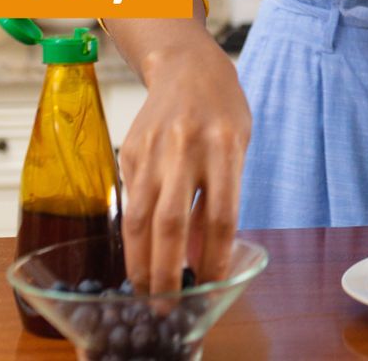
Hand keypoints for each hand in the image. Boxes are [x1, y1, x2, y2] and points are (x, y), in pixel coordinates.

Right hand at [118, 45, 250, 293]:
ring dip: (140, 261)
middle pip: (173, 221)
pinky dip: (133, 232)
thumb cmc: (222, 108)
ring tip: (145, 289)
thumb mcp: (238, 144)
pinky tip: (138, 252)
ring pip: (141, 217)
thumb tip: (200, 252)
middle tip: (166, 304)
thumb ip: (222, 193)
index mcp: (226, 144)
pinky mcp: (130, 149)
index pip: (221, 214)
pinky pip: (130, 200)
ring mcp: (154, 148)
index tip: (209, 283)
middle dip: (168, 271)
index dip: (213, 256)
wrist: (186, 65)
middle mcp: (187, 146)